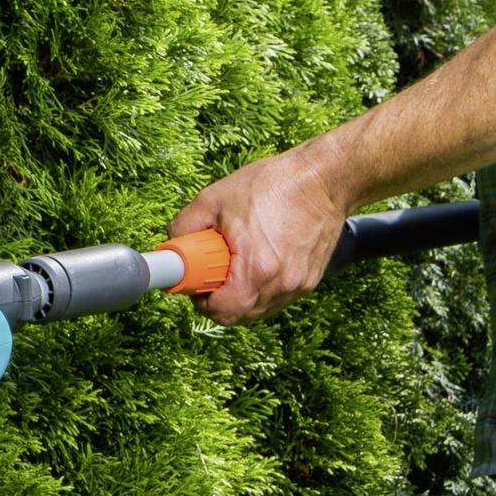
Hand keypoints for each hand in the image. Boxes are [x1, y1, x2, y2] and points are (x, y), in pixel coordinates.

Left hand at [168, 135, 354, 324]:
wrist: (323, 179)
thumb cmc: (273, 184)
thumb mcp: (215, 198)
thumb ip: (185, 226)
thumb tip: (172, 245)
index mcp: (256, 268)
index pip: (219, 311)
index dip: (200, 298)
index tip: (196, 281)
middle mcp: (280, 284)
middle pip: (239, 317)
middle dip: (219, 300)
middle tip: (213, 273)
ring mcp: (298, 285)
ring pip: (258, 311)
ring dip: (241, 297)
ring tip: (238, 261)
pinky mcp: (310, 281)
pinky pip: (277, 299)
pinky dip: (262, 289)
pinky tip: (260, 260)